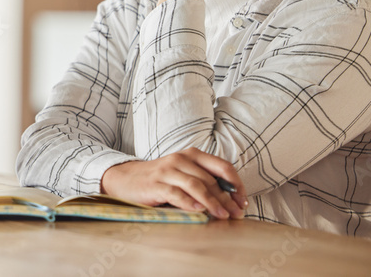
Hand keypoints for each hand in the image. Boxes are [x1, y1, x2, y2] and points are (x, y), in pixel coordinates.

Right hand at [100, 148, 247, 218]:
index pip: (222, 166)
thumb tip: (231, 200)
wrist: (126, 178)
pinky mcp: (156, 184)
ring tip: (223, 216)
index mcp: (192, 154)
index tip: (243, 201)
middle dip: (227, 198)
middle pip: (211, 179)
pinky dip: (189, 203)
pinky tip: (199, 211)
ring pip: (197, 185)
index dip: (236, 184)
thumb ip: (204, 180)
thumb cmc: (160, 179)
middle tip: (237, 214)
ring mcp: (168, 171)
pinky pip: (176, 193)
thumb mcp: (183, 173)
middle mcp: (181, 159)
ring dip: (212, 202)